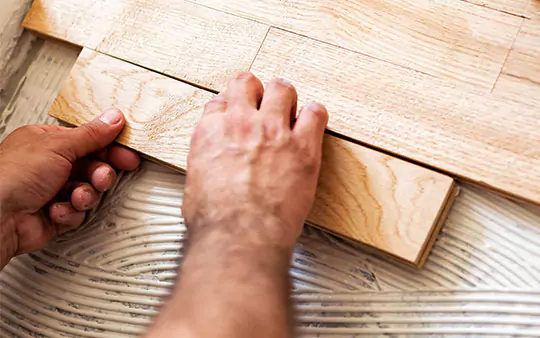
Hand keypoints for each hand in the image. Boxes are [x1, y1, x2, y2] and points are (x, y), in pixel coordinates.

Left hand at [0, 108, 138, 267]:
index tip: (127, 155)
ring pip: (88, 190)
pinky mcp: (55, 213)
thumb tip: (113, 118)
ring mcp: (52, 190)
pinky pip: (78, 212)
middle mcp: (49, 165)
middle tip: (101, 177)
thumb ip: (91, 134)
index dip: (110, 147)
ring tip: (75, 196)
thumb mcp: (58, 146)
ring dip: (85, 195)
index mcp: (46, 141)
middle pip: (92, 167)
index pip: (88, 140)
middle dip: (99, 175)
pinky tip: (55, 208)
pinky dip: (70, 212)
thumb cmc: (11, 177)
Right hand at [182, 73, 327, 248]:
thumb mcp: (195, 183)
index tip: (239, 113)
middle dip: (256, 92)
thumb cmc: (215, 220)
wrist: (238, 235)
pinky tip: (311, 125)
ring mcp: (273, 130)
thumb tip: (213, 165)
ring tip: (289, 112)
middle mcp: (241, 122)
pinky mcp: (302, 145)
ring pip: (282, 89)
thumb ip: (206, 161)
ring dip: (285, 98)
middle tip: (264, 105)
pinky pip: (315, 112)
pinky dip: (314, 116)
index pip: (221, 100)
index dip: (232, 106)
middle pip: (248, 83)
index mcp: (211, 131)